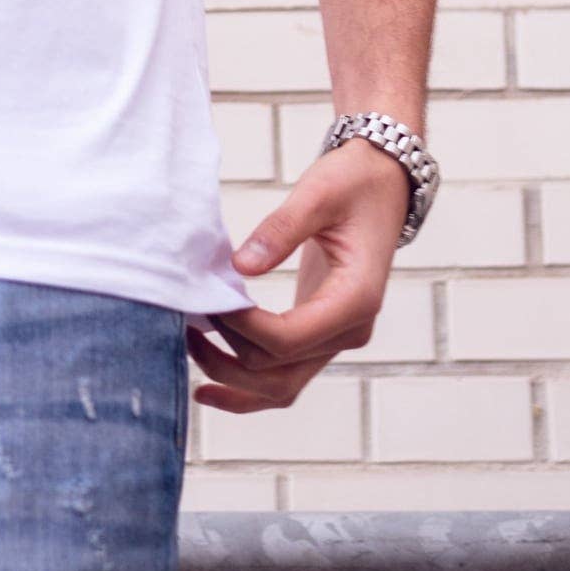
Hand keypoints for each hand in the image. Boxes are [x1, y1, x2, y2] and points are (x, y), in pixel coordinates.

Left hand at [186, 137, 409, 414]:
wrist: (383, 184)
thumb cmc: (354, 183)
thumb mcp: (319, 193)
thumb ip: (281, 229)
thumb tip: (240, 267)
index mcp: (355, 299)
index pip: (288, 339)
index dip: (242, 327)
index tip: (209, 298)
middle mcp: (350, 331)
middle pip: (279, 373)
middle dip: (227, 354)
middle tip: (186, 318)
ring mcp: (337, 338)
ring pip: (281, 387)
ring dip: (233, 380)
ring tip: (189, 349)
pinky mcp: (321, 334)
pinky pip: (285, 376)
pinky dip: (248, 387)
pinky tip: (210, 386)